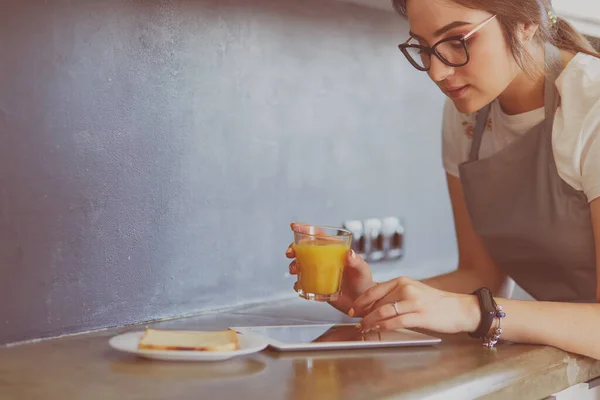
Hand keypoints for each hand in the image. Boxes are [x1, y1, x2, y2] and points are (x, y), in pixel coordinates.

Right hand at [286, 222, 375, 314]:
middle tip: (290, 253)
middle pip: (305, 248)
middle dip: (294, 248)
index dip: (306, 229)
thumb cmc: (364, 283)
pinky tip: (299, 286)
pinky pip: (303, 282)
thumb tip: (350, 253)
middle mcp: (325, 259)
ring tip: (294, 271)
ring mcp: (319, 271)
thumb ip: (357, 262)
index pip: (319, 235)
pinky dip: (298, 283)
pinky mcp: (316, 285)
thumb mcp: (362, 271)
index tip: (294, 226)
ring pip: (301, 264)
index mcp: (335, 250)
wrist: (362, 303)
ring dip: (293, 265)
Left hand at [353, 277, 480, 333]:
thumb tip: (374, 306)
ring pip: (383, 312)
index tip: (353, 309)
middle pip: (377, 302)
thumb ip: (395, 296)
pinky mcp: (420, 315)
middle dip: (363, 314)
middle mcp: (406, 288)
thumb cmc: (436, 303)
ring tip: (364, 328)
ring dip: (370, 322)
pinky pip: (395, 322)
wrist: (460, 309)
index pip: (374, 289)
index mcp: (402, 281)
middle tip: (357, 323)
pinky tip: (377, 330)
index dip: (361, 301)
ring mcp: (413, 302)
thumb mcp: (413, 292)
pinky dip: (383, 327)